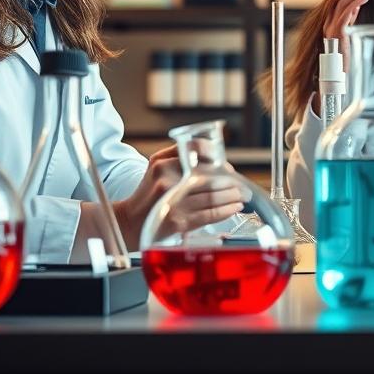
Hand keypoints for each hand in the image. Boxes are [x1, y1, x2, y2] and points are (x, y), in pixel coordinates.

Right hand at [111, 146, 245, 244]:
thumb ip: (180, 154)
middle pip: (210, 177)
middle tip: (243, 186)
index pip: (198, 151)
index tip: (229, 169)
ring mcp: (173, 202)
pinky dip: (226, 210)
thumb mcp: (156, 165)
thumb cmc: (150, 193)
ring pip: (212, 196)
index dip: (218, 159)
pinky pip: (209, 214)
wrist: (130, 222)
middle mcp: (167, 180)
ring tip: (242, 197)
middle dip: (231, 182)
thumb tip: (217, 159)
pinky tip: (234, 208)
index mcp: (162, 163)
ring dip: (232, 196)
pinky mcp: (178, 221)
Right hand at [323, 0, 373, 64]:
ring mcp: (330, 27)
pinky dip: (355, 3)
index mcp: (331, 22)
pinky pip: (344, 14)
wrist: (339, 76)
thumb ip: (350, 19)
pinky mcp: (336, 33)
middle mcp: (328, 22)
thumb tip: (357, 4)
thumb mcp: (349, 33)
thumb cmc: (345, 57)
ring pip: (341, 2)